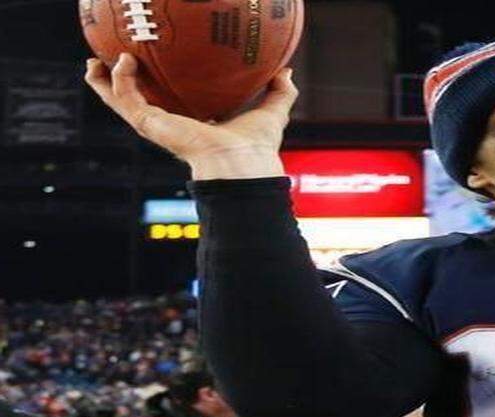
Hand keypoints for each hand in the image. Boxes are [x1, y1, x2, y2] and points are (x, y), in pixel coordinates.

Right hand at [83, 53, 294, 178]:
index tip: (151, 71)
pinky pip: (126, 98)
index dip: (158, 90)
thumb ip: (279, 91)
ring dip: (104, 83)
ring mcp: (158, 127)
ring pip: (121, 103)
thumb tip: (286, 71)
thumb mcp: (271, 111)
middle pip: (138, 105)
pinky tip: (122, 61)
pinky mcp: (150, 125)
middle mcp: (173, 128)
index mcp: (195, 127)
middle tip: (110, 63)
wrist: (243, 163)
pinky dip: (119, 80)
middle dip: (119, 86)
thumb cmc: (257, 146)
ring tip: (94, 61)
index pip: (170, 108)